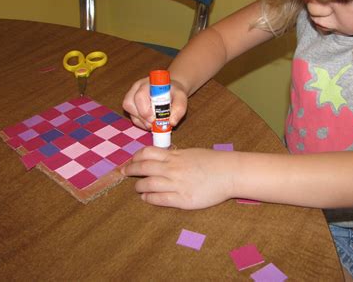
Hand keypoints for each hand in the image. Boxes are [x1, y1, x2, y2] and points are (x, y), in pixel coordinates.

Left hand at [121, 146, 235, 208]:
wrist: (230, 173)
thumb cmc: (214, 161)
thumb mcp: (192, 152)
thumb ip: (176, 155)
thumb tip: (163, 157)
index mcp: (176, 156)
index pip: (148, 153)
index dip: (136, 156)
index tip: (131, 160)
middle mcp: (173, 168)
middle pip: (143, 168)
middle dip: (130, 170)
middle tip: (123, 172)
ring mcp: (177, 184)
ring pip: (148, 184)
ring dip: (138, 186)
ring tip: (137, 187)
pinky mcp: (182, 199)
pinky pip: (159, 199)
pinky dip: (149, 198)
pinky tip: (146, 197)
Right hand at [122, 77, 188, 129]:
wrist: (171, 90)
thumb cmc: (175, 93)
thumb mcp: (181, 98)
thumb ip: (179, 108)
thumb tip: (171, 122)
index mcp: (148, 83)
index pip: (140, 95)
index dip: (144, 109)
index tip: (153, 119)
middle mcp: (137, 88)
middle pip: (129, 104)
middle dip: (141, 118)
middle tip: (153, 124)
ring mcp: (132, 96)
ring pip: (129, 112)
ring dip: (141, 122)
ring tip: (153, 124)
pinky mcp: (132, 106)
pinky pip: (132, 117)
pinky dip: (141, 123)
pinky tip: (150, 123)